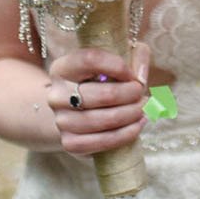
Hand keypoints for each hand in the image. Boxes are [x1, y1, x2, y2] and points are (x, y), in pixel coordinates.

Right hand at [47, 41, 150, 157]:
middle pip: (103, 94)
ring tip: (142, 109)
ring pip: (105, 120)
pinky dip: (125, 134)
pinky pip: (102, 141)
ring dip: (131, 114)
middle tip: (142, 93)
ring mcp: (61, 121)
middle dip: (130, 94)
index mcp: (63, 68)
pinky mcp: (70, 143)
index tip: (133, 74)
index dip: (117, 66)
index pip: (90, 60)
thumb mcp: (116, 58)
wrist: (77, 111)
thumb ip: (136, 55)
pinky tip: (137, 125)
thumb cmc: (101, 80)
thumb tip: (141, 77)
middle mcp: (57, 95)